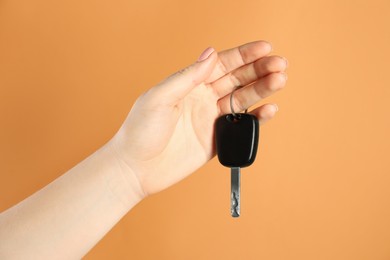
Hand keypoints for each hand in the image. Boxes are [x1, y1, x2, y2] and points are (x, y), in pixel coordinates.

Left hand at [110, 41, 286, 196]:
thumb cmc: (139, 131)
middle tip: (280, 64)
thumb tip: (210, 54)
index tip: (264, 48)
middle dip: (259, 69)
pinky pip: (241, 126)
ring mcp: (211, 119)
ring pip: (243, 99)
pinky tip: (269, 109)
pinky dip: (256, 118)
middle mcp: (202, 99)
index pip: (221, 64)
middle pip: (237, 79)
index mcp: (189, 84)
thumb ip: (187, 77)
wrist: (135, 169)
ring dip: (262, 89)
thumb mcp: (159, 98)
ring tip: (280, 80)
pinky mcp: (216, 140)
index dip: (243, 55)